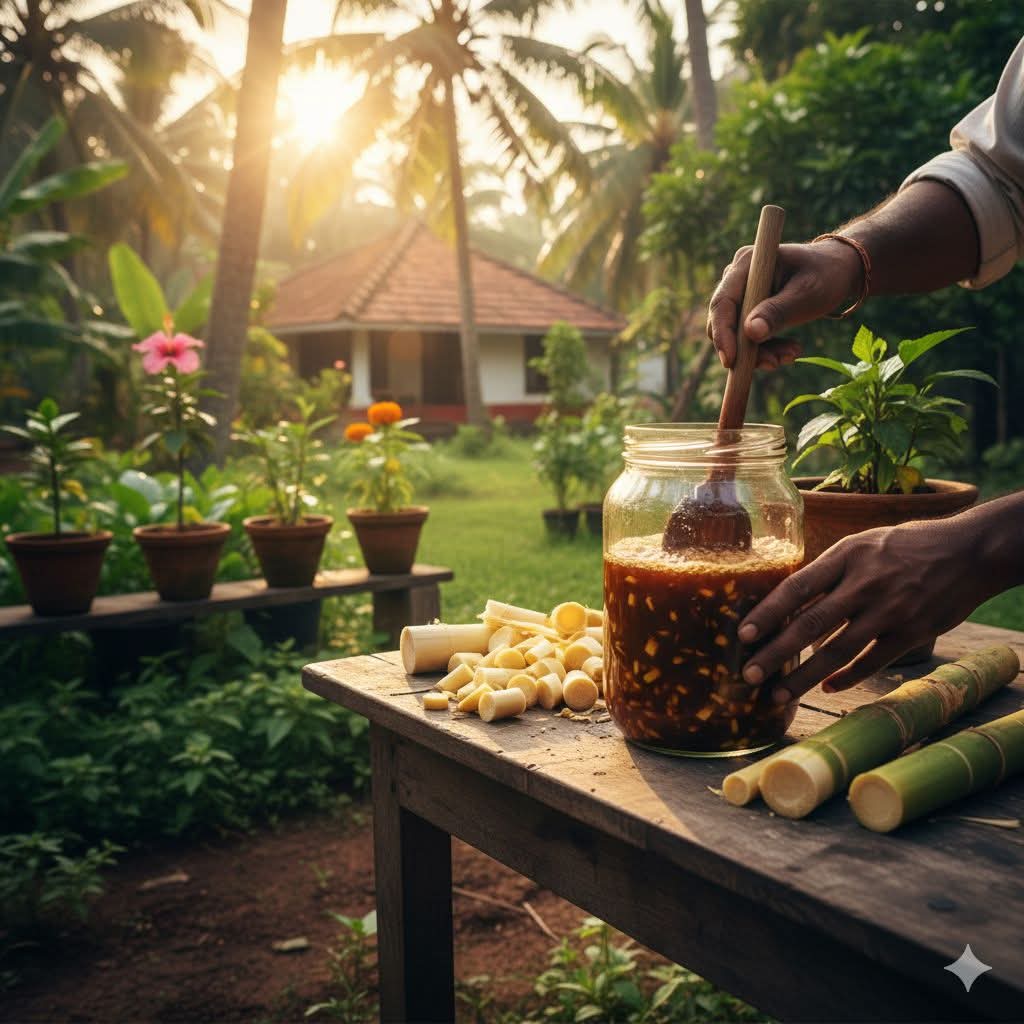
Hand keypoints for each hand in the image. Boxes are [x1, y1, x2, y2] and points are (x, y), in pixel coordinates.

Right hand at [707, 238, 863, 368]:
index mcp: (746, 264)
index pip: (723, 303)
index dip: (723, 334)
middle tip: (775, 363)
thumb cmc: (825, 276)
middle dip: (746, 348)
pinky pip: (747, 337)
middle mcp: (736, 277)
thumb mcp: (806, 294)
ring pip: (736, 334)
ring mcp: (741, 294)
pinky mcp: (748, 309)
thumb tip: (751, 332)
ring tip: (792, 355)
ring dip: (760, 352)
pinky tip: (789, 351)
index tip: (731, 362)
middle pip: (725, 322)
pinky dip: (766, 349)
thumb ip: (778, 312)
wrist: (838, 272)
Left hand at [736, 517, 990, 702]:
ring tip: (778, 694)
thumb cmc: (903, 546)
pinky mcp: (912, 633)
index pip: (797, 587)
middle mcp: (865, 584)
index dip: (768, 612)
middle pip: (811, 624)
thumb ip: (828, 570)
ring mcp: (890, 611)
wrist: (968, 551)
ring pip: (838, 651)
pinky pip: (872, 662)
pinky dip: (848, 677)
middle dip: (776, 653)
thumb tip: (787, 599)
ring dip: (804, 676)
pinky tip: (827, 688)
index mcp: (846, 556)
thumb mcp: (861, 543)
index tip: (743, 634)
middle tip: (749, 675)